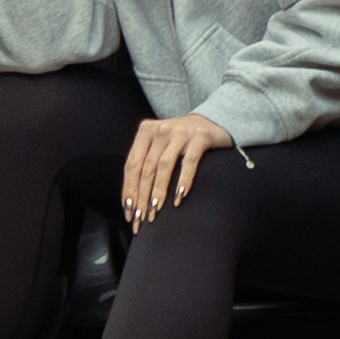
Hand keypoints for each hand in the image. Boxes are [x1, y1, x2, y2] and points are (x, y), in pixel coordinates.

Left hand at [123, 112, 235, 230]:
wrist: (211, 121)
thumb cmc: (179, 140)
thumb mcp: (158, 144)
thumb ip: (144, 161)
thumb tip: (130, 198)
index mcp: (145, 131)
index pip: (132, 165)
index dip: (129, 189)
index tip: (129, 211)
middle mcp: (161, 129)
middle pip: (146, 168)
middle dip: (142, 196)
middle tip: (141, 218)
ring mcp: (181, 132)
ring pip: (164, 166)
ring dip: (158, 192)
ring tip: (155, 210)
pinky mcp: (200, 137)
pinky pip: (190, 162)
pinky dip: (183, 181)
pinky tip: (179, 197)